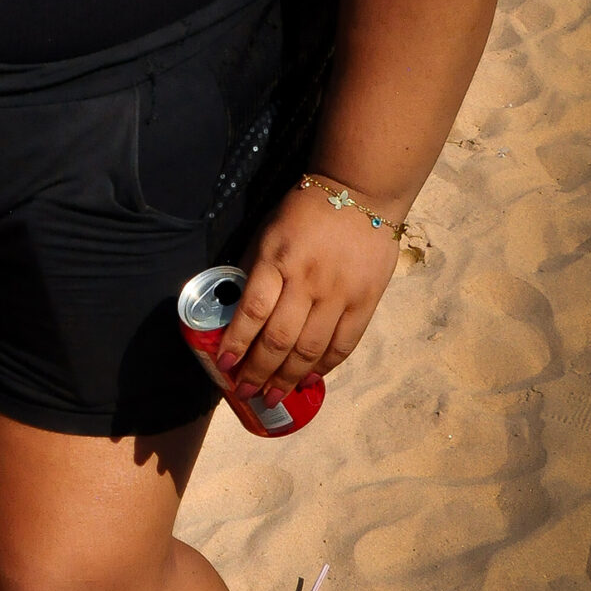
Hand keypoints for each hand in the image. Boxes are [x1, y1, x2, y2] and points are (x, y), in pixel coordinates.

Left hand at [215, 186, 401, 401]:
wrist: (358, 193)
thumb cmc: (302, 213)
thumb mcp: (266, 233)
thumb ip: (254, 271)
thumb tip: (235, 312)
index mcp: (276, 259)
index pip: (252, 311)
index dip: (236, 343)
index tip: (224, 365)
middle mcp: (307, 280)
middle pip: (280, 339)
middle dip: (259, 372)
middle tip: (246, 393)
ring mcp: (340, 293)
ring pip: (311, 349)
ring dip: (289, 378)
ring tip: (274, 396)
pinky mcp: (366, 301)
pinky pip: (344, 344)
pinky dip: (325, 366)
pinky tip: (310, 378)